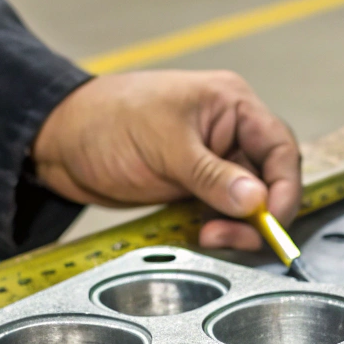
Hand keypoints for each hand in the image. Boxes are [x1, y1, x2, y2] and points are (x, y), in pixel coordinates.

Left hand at [32, 70, 300, 251]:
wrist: (58, 139)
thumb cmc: (106, 120)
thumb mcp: (165, 147)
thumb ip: (213, 177)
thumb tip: (257, 201)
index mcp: (232, 106)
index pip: (280, 149)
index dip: (285, 189)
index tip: (272, 222)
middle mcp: (230, 132)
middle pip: (270, 181)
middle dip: (258, 214)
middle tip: (228, 237)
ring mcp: (213, 161)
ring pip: (248, 202)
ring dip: (237, 227)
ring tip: (209, 237)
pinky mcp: (195, 186)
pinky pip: (223, 212)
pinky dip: (220, 229)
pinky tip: (202, 235)